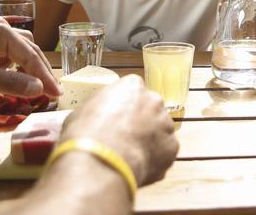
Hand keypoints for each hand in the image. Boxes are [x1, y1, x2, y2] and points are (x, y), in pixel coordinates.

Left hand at [0, 16, 60, 96]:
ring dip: (25, 68)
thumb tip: (38, 89)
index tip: (57, 93)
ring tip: (31, 87)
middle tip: (50, 92)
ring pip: (18, 50)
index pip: (31, 56)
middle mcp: (0, 27)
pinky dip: (11, 65)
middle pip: (29, 49)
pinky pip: (5, 51)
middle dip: (39, 71)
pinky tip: (5, 76)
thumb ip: (8, 82)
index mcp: (1, 31)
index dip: (45, 76)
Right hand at [59, 75, 178, 185]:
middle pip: (151, 109)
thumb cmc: (85, 134)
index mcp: (132, 86)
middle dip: (141, 122)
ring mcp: (166, 124)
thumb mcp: (82, 112)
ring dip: (150, 141)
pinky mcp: (172, 147)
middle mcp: (154, 100)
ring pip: (160, 131)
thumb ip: (100, 108)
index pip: (133, 90)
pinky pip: (164, 153)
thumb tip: (99, 117)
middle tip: (125, 139)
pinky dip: (155, 160)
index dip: (124, 107)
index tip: (116, 119)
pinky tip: (138, 168)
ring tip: (130, 157)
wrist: (100, 161)